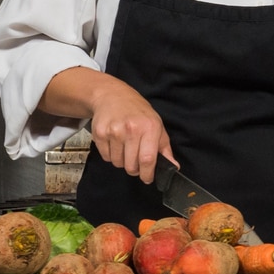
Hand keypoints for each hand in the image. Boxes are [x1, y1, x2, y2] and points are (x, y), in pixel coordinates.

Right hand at [39, 68, 173, 183]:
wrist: (112, 95)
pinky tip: (115, 142)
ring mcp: (114, 131)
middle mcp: (131, 129)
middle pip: (131, 165)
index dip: (148, 174)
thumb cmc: (138, 112)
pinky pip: (106, 157)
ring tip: (125, 147)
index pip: (148, 159)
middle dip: (135, 169)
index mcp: (149, 128)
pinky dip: (111, 155)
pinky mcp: (100, 134)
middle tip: (135, 160)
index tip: (147, 178)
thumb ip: (164, 148)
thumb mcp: (157, 125)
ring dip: (122, 161)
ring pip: (118, 163)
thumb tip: (173, 167)